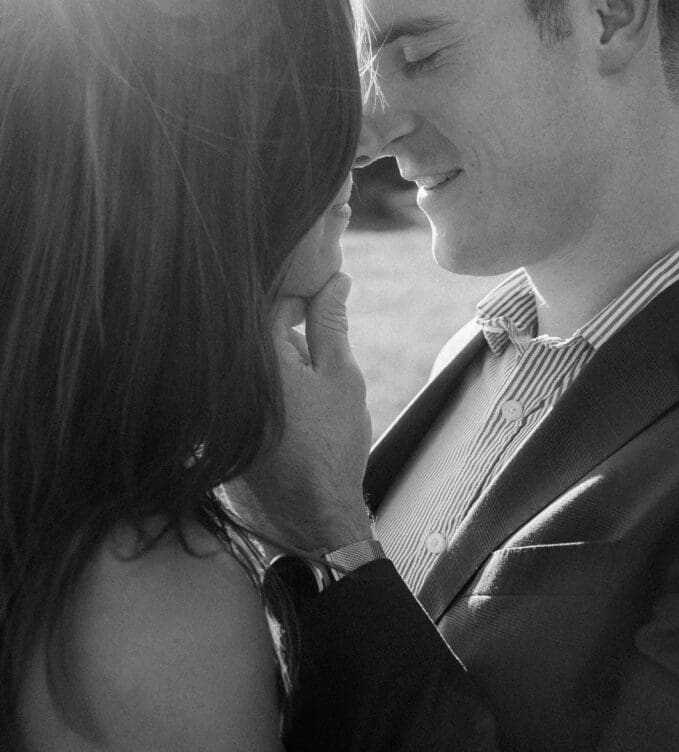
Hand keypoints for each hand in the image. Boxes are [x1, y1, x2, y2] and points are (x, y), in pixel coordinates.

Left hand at [227, 273, 373, 552]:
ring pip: (250, 364)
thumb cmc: (332, 447)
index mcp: (257, 359)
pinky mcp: (216, 429)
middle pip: (258, 334)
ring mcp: (219, 407)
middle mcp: (229, 379)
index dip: (304, 301)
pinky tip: (288, 419)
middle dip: (291, 338)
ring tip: (307, 403)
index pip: (274, 304)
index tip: (325, 311)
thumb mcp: (341, 377)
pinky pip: (239, 392)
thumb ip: (331, 323)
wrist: (311, 518)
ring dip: (277, 368)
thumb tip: (334, 280)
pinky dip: (263, 393)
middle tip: (321, 365)